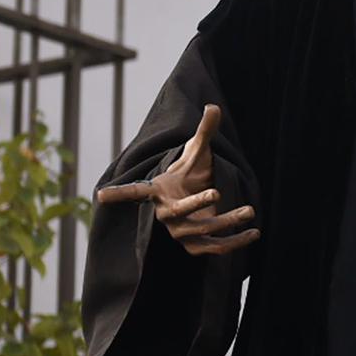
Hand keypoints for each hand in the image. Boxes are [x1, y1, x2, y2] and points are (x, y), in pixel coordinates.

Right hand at [96, 104, 258, 256]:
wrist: (192, 204)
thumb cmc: (189, 176)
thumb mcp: (195, 153)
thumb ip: (204, 132)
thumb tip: (213, 106)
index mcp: (158, 191)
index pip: (136, 191)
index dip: (119, 193)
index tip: (100, 195)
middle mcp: (166, 213)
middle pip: (177, 213)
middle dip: (195, 203)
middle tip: (216, 193)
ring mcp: (180, 232)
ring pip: (200, 231)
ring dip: (225, 223)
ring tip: (250, 210)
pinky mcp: (196, 245)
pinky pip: (214, 248)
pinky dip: (234, 242)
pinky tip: (254, 234)